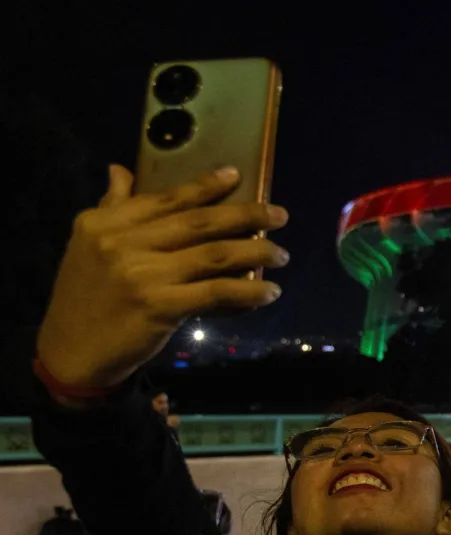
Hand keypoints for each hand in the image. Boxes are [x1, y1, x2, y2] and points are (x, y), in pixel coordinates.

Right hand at [36, 165, 289, 390]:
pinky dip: (248, 292)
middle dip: (246, 216)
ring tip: (281, 254)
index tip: (236, 175)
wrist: (71, 351)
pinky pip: (215, 293)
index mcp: (107, 223)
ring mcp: (143, 274)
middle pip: (198, 223)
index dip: (205, 186)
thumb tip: (120, 169)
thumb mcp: (87, 244)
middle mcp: (124, 243)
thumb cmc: (85, 297)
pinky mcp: (159, 306)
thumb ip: (111, 206)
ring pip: (213, 255)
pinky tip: (269, 291)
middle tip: (280, 216)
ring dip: (255, 252)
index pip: (167, 199)